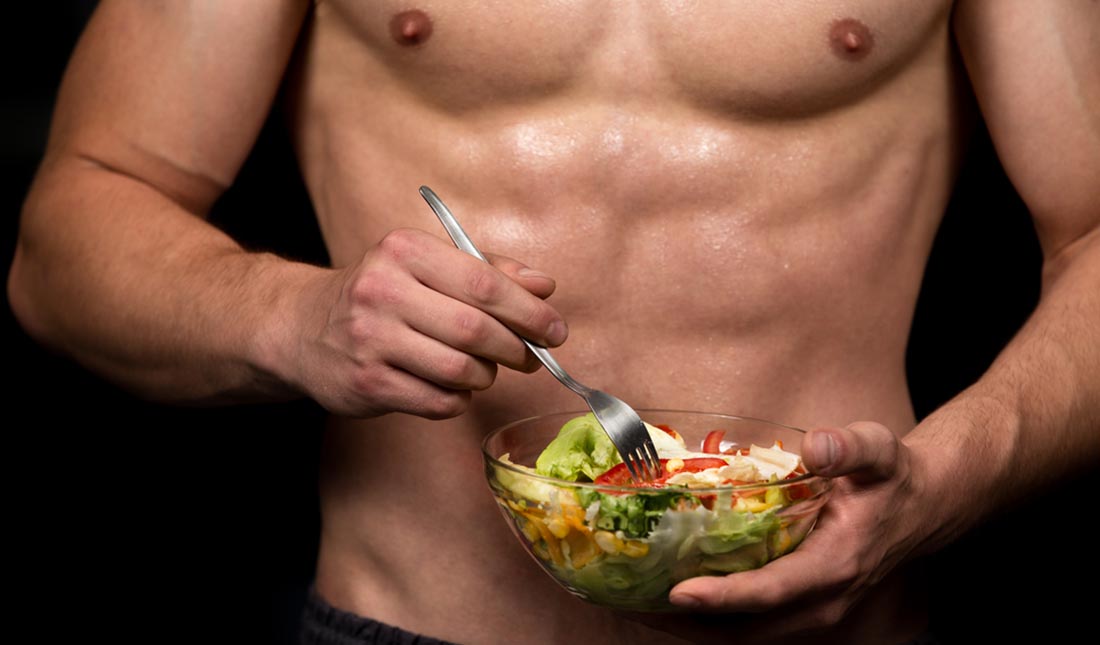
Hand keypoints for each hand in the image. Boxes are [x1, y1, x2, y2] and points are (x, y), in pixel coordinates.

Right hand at [287, 228, 566, 417]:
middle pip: (476, 329)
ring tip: (481, 370)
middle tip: (531, 358)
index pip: (484, 283)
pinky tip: (449, 386)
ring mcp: (371, 340)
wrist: (302, 327)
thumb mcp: (426, 265)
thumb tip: (545, 286)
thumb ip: (488, 271)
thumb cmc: (382, 293)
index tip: (556, 330)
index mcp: (404, 251)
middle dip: (516, 349)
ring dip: (484, 376)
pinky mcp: (367, 383)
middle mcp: (382, 291)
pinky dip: (457, 400)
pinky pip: (439, 402)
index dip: (530, 312)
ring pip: (460, 371)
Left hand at [630, 422, 929, 642]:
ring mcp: (808, 612)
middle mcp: (820, 601)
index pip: (772, 591)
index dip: (724, 596)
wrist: (917, 509)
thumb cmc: (889, 479)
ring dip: (687, 628)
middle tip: (627, 600)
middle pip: (743, 630)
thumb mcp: (879, 452)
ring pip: (740, 636)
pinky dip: (705, 620)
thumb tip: (818, 444)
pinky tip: (665, 597)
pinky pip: (745, 627)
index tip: (677, 593)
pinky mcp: (797, 609)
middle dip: (684, 623)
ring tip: (630, 603)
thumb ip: (851, 447)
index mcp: (835, 566)